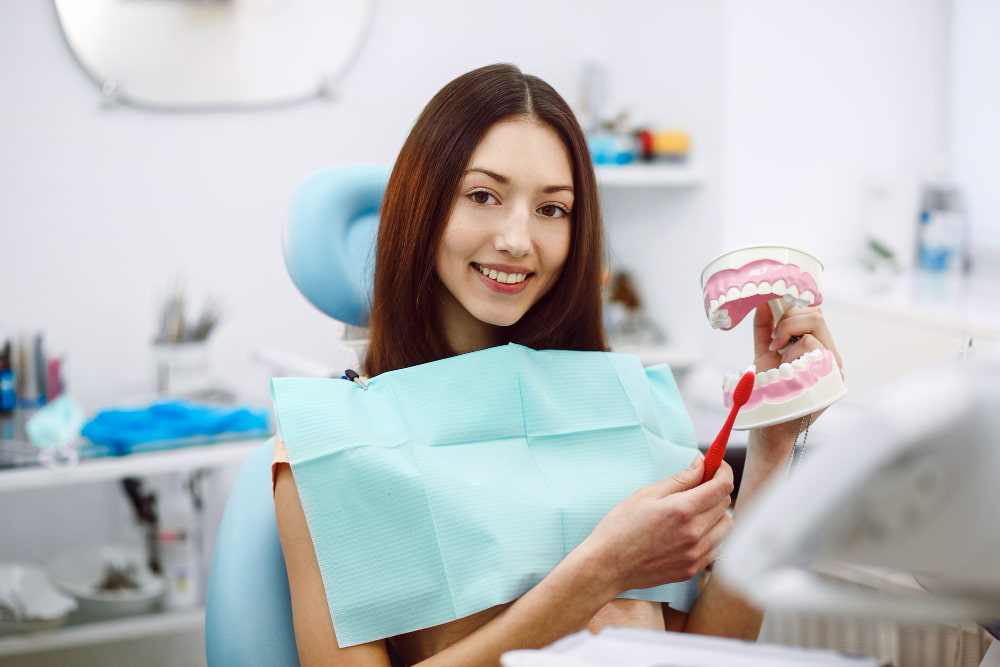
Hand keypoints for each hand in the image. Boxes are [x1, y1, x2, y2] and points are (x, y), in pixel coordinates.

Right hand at [581, 455, 733, 593]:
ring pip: (725, 526)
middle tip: (699, 485)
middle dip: (716, 489)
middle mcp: (694, 533)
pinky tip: (691, 530)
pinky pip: (716, 546)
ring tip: (695, 510)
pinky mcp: (693, 569)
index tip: (717, 466)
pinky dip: (711, 534)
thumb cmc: (620, 526)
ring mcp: (695, 554)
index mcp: (682, 510)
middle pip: (725, 504)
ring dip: (716, 513)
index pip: (722, 486)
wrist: (607, 566)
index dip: (723, 471)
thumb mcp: (646, 494)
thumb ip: (679, 479)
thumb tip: (701, 464)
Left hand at [751, 302, 843, 442]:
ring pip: (814, 327)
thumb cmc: (769, 390)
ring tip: (780, 360)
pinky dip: (791, 353)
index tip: (774, 309)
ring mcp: (833, 365)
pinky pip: (812, 346)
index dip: (796, 305)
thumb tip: (763, 303)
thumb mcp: (764, 354)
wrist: (769, 423)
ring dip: (788, 338)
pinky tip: (787, 370)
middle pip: (817, 314)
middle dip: (788, 320)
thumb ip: (765, 329)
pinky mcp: (832, 376)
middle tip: (774, 341)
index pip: (815, 312)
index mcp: (817, 346)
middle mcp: (830, 354)